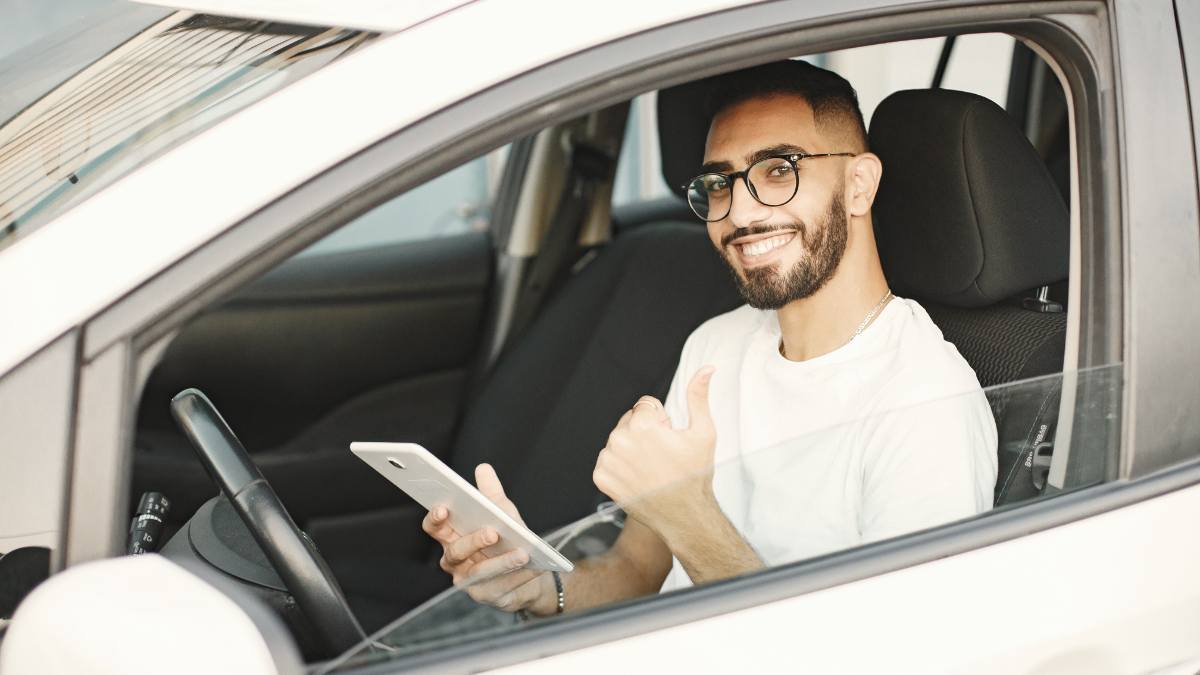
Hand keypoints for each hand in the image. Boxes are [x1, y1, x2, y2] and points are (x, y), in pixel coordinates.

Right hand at [421, 464, 556, 614]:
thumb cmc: (510, 539)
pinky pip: (499, 588)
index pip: (435, 528)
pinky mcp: (487, 596)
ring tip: (522, 553)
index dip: (435, 519)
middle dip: (473, 541)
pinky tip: (531, 568)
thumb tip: (483, 468)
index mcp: (452, 536)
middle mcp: (455, 561)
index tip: (444, 507)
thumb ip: (492, 493)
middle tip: (492, 532)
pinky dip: (516, 577)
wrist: (533, 571)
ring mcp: (469, 581)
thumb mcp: (504, 513)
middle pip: (455, 552)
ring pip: (478, 573)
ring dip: (501, 562)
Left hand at [592, 366, 717, 540]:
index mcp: (642, 424)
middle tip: (662, 455)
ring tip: (651, 467)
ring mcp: (608, 460)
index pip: (645, 406)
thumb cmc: (695, 475)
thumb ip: (699, 396)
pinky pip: (608, 459)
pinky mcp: (601, 476)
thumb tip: (706, 369)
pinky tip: (638, 477)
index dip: (661, 420)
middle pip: (630, 421)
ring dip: (632, 449)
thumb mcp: (703, 432)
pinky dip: (620, 467)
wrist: (684, 516)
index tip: (669, 438)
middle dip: (644, 432)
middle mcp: (619, 439)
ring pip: (619, 440)